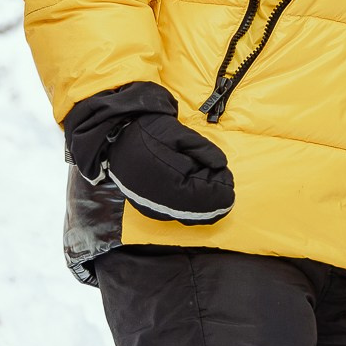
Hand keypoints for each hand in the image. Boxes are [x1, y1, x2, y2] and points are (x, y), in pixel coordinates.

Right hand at [64, 82, 233, 224]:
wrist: (117, 135)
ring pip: (185, 214)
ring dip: (203, 204)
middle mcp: (156, 199)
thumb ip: (202, 149)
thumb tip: (221, 165)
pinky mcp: (146, 206)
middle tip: (225, 185)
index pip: (201, 195)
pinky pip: (174, 213)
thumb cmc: (149, 131)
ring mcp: (150, 205)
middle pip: (196, 210)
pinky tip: (197, 194)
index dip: (219, 191)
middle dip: (214, 199)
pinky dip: (190, 206)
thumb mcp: (179, 133)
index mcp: (165, 179)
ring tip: (213, 187)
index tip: (228, 181)